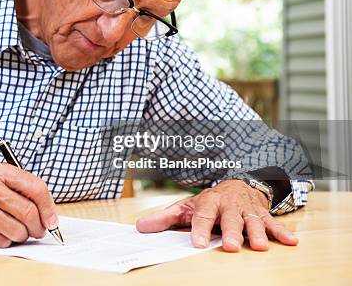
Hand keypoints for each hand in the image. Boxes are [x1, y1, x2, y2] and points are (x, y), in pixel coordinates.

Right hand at [0, 163, 58, 246]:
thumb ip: (24, 192)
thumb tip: (50, 217)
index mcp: (0, 171)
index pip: (36, 187)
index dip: (48, 207)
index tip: (52, 221)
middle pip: (28, 211)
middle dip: (38, 227)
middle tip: (37, 231)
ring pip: (16, 230)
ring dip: (21, 236)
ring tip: (16, 231)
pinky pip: (1, 241)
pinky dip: (5, 241)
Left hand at [135, 179, 297, 251]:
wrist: (238, 184)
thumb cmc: (209, 202)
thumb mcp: (186, 207)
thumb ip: (164, 218)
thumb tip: (140, 226)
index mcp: (209, 202)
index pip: (202, 216)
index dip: (199, 229)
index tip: (196, 243)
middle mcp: (229, 205)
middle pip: (230, 219)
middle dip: (231, 232)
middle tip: (230, 246)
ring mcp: (248, 210)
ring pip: (253, 221)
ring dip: (258, 233)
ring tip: (260, 247)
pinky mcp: (263, 214)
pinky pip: (274, 223)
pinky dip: (282, 232)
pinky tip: (291, 242)